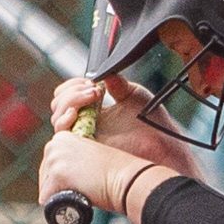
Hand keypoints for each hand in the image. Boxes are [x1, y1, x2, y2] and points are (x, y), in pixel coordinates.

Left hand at [38, 131, 169, 213]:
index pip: (50, 164)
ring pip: (46, 188)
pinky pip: (48, 199)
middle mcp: (56, 144)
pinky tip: (79, 196)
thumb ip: (74, 161)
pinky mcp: (57, 172)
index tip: (82, 177)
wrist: (128, 178)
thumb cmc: (117, 172)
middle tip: (84, 185)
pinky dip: (61, 204)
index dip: (64, 177)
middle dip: (59, 186)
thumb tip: (62, 179)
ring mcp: (55, 157)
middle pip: (44, 176)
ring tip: (84, 188)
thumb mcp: (90, 158)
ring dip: (62, 194)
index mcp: (64, 137)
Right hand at [50, 75, 202, 178]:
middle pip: (59, 105)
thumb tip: (104, 72)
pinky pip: (62, 137)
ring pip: (58, 118)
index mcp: (94, 110)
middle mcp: (85, 124)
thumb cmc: (153, 124)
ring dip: (70, 102)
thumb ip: (117, 84)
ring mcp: (83, 138)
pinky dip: (64, 121)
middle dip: (71, 92)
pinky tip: (76, 113)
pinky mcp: (83, 151)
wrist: (164, 146)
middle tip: (93, 89)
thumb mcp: (133, 96)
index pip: (69, 95)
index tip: (90, 81)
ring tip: (92, 96)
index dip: (74, 85)